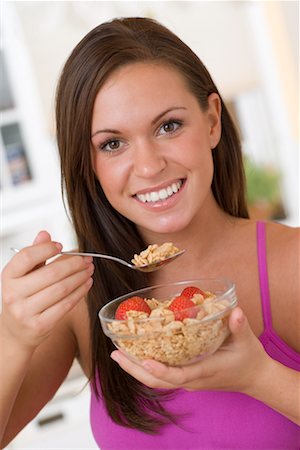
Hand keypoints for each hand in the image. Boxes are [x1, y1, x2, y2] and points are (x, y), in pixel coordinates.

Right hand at [1, 231, 93, 351]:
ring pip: (61, 289)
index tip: (62, 246)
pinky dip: (80, 292)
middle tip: (86, 259)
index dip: (46, 248)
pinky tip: (86, 284)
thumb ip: (34, 255)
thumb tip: (45, 234)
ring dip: (80, 277)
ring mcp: (25, 312)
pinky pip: (65, 305)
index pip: (27, 257)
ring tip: (89, 270)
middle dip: (73, 264)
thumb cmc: (22, 298)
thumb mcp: (23, 275)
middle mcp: (13, 294)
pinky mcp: (40, 325)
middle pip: (51, 273)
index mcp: (8, 276)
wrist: (15, 332)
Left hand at [110, 307, 268, 393]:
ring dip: (137, 369)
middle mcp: (193, 380)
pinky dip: (147, 367)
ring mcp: (189, 381)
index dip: (161, 370)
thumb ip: (239, 325)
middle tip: (116, 354)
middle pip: (159, 381)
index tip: (144, 361)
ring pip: (158, 381)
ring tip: (118, 355)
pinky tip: (136, 355)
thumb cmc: (249, 359)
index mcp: (205, 371)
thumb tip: (235, 311)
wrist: (255, 378)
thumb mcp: (246, 341)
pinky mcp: (188, 377)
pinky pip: (163, 376)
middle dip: (136, 370)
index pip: (179, 376)